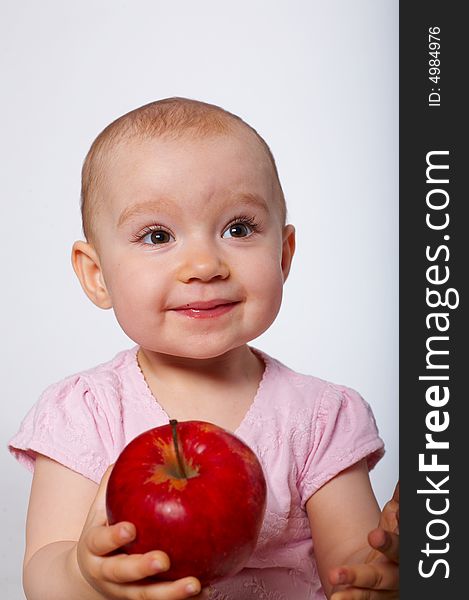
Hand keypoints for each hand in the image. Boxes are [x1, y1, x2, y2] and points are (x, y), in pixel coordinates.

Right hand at [76, 465, 207, 599]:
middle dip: (142, 568)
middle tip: (164, 559)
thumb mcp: (100, 507)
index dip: (113, 536)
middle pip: (121, 575)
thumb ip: (113, 482)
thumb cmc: (104, 529)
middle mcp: (107, 572)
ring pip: (145, 596)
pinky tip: (206, 591)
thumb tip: (133, 449)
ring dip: (170, 593)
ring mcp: (124, 591)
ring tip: (195, 584)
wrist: (91, 574)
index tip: (131, 528)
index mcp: (95, 546)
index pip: (101, 541)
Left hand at [328, 481, 398, 598]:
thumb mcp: (396, 520)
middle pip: (397, 556)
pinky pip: (360, 599)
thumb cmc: (392, 544)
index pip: (403, 533)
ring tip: (334, 574)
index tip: (388, 518)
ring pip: (374, 583)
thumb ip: (399, 500)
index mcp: (404, 544)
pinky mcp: (373, 598)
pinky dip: (348, 599)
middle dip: (388, 546)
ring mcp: (387, 586)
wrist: (392, 581)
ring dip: (355, 578)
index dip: (397, 527)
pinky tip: (335, 599)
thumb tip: (402, 478)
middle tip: (374, 536)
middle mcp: (399, 566)